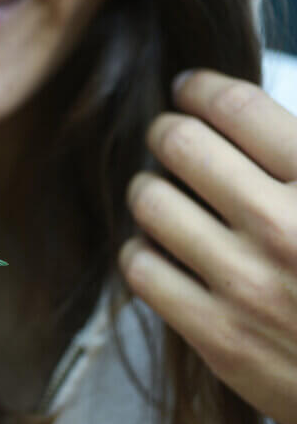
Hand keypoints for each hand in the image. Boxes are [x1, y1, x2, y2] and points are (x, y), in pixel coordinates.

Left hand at [119, 69, 296, 423]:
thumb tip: (243, 114)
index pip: (236, 108)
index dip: (200, 88)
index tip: (188, 88)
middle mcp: (284, 227)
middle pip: (181, 144)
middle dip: (166, 131)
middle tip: (168, 136)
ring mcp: (247, 284)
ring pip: (150, 201)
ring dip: (148, 188)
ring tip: (159, 193)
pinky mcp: (219, 335)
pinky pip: (141, 269)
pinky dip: (141, 251)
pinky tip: (158, 250)